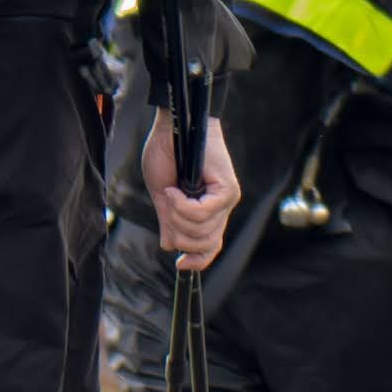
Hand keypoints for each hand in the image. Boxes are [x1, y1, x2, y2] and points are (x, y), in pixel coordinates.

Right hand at [152, 125, 240, 271]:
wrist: (174, 126)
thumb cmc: (168, 155)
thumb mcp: (164, 196)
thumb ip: (170, 222)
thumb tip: (169, 247)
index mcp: (209, 212)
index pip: (211, 248)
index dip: (198, 261)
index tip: (180, 264)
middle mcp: (222, 208)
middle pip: (202, 244)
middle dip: (177, 231)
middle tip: (167, 205)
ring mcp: (228, 199)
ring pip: (200, 231)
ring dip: (176, 215)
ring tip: (171, 192)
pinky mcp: (228, 190)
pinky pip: (202, 214)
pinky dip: (182, 205)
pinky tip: (174, 190)